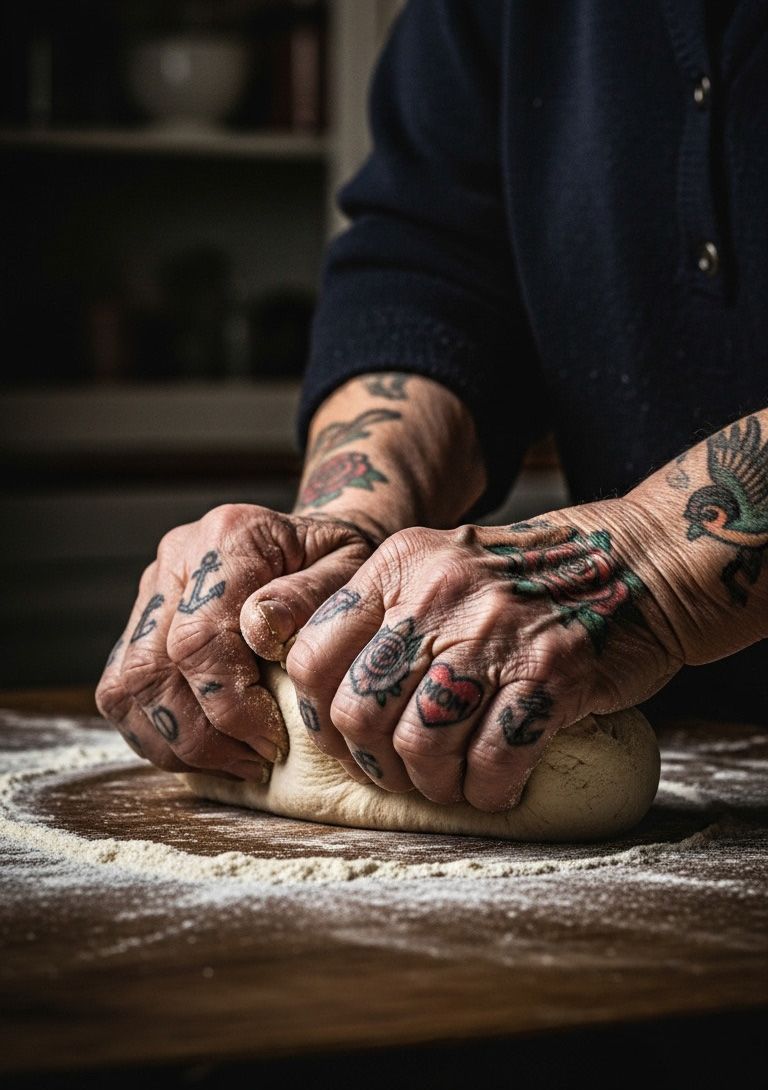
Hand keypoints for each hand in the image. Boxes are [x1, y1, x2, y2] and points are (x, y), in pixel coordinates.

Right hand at [96, 505, 376, 779]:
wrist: (323, 546)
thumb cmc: (346, 566)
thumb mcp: (351, 572)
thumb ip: (309, 597)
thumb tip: (260, 631)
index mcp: (229, 538)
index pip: (199, 640)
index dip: (229, 706)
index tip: (273, 741)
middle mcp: (178, 557)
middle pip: (150, 669)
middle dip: (200, 736)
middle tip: (254, 763)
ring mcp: (152, 586)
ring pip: (125, 686)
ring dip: (173, 741)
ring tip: (231, 762)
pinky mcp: (142, 617)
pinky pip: (122, 689)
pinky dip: (157, 732)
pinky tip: (206, 748)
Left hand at [286, 501, 685, 810]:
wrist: (636, 564)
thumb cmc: (528, 581)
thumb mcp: (443, 566)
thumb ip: (387, 615)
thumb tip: (331, 702)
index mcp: (399, 564)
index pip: (313, 656)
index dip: (319, 718)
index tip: (346, 742)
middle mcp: (437, 593)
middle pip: (359, 711)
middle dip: (374, 764)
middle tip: (402, 773)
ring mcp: (496, 633)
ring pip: (420, 744)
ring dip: (432, 784)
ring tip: (453, 782)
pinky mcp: (552, 674)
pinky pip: (493, 760)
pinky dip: (488, 790)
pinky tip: (497, 786)